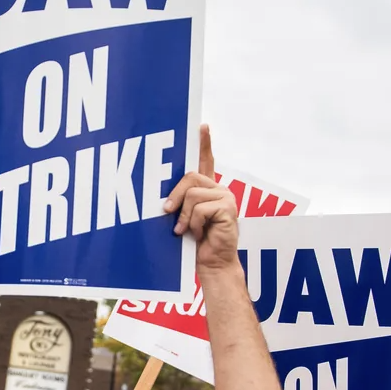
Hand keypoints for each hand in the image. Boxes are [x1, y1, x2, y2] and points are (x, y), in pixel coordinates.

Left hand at [162, 125, 238, 272]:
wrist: (212, 263)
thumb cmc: (194, 243)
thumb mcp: (182, 216)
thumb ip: (178, 201)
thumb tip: (161, 195)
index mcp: (208, 189)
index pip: (205, 161)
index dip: (203, 143)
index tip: (201, 126)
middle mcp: (219, 189)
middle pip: (189, 177)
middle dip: (174, 195)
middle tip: (166, 211)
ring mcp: (226, 197)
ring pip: (192, 194)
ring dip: (183, 215)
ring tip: (184, 229)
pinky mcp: (228, 209)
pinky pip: (200, 208)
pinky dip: (193, 224)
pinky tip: (198, 233)